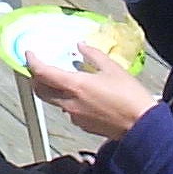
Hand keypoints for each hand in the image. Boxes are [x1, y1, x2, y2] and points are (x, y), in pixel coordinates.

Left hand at [27, 46, 159, 140]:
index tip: (29, 54)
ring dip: (51, 89)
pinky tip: (80, 94)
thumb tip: (80, 46)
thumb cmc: (130, 97)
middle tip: (40, 67)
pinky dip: (66, 100)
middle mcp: (70, 103)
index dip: (32, 62)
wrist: (142, 127)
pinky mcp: (83, 125)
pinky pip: (67, 110)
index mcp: (75, 86)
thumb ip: (93, 55)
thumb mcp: (113, 68)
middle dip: (36, 78)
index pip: (43, 73)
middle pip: (41, 90)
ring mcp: (75, 116)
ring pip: (53, 101)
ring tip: (61, 78)